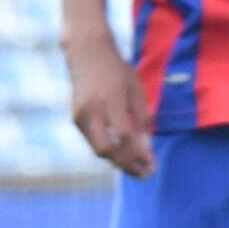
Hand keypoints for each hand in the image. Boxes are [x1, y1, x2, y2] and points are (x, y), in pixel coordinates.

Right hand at [65, 37, 153, 177]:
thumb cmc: (117, 70)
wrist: (86, 53)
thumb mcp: (136, 90)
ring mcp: (80, 115)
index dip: (138, 154)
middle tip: (145, 174)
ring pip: (98, 149)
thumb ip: (142, 120)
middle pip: (106, 150)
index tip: (152, 165)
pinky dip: (109, 151)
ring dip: (118, 162)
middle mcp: (91, 109)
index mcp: (111, 99)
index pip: (124, 136)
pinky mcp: (76, 118)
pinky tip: (125, 155)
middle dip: (126, 166)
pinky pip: (94, 141)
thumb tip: (146, 150)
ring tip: (138, 169)